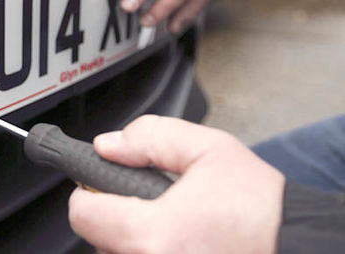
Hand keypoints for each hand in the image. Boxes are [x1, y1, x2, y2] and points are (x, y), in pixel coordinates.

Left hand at [69, 115, 284, 253]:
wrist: (297, 246)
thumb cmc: (262, 210)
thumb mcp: (208, 151)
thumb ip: (150, 139)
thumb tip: (109, 145)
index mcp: (151, 233)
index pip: (83, 213)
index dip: (88, 191)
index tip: (100, 184)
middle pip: (98, 238)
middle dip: (115, 214)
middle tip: (149, 202)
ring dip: (132, 237)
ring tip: (171, 223)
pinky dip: (149, 249)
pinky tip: (179, 240)